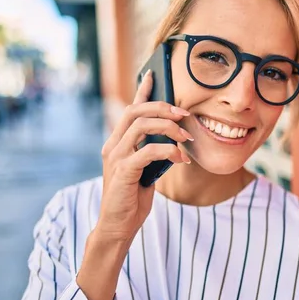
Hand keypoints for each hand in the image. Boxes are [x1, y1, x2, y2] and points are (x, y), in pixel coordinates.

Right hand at [96, 70, 192, 241]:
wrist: (119, 225)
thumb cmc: (134, 197)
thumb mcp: (146, 169)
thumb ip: (152, 151)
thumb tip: (174, 136)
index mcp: (118, 142)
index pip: (130, 109)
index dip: (142, 90)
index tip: (154, 74)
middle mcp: (113, 144)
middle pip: (135, 111)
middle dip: (162, 107)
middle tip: (184, 115)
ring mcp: (116, 156)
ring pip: (141, 125)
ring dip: (168, 128)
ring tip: (186, 138)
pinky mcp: (123, 170)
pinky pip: (148, 150)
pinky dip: (168, 150)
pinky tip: (181, 159)